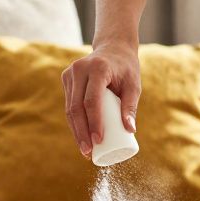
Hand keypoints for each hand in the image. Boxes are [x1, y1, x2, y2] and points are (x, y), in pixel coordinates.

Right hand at [61, 43, 139, 157]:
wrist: (113, 48)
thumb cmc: (127, 69)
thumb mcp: (133, 85)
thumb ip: (131, 106)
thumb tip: (130, 131)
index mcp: (97, 68)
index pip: (91, 100)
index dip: (93, 123)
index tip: (99, 141)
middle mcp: (80, 69)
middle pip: (76, 107)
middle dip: (81, 133)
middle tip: (89, 152)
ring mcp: (70, 73)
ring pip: (69, 108)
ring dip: (75, 131)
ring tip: (85, 150)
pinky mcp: (66, 78)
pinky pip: (69, 104)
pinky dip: (73, 123)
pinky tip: (79, 138)